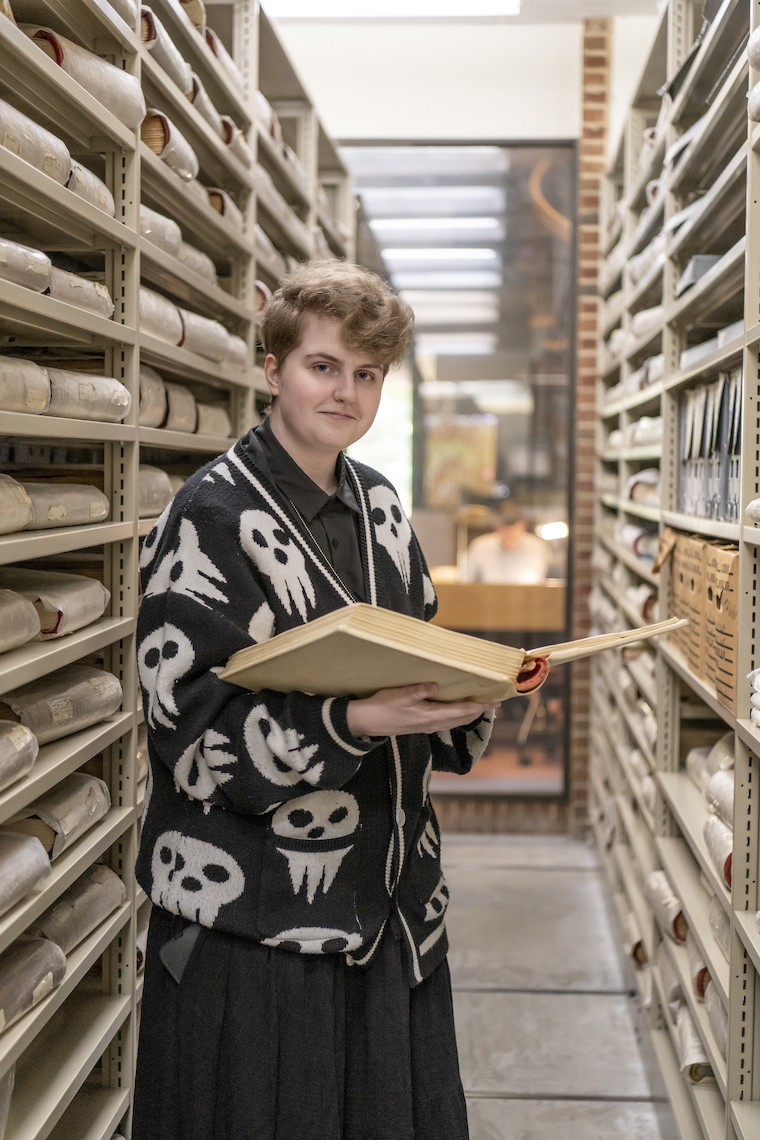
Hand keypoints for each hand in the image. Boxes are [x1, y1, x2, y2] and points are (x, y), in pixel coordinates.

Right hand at [346, 683, 498, 737]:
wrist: (367, 723)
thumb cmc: (382, 707)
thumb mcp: (399, 695)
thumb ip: (418, 690)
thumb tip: (436, 685)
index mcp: (431, 716)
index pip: (462, 711)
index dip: (480, 706)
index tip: (496, 702)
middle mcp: (433, 724)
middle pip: (463, 719)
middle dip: (480, 711)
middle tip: (496, 703)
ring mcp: (427, 726)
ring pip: (456, 721)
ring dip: (470, 714)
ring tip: (481, 706)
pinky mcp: (422, 726)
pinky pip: (447, 721)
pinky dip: (458, 715)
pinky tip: (458, 709)